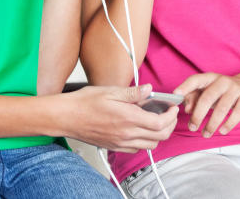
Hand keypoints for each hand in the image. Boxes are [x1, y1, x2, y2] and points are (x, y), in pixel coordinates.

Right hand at [61, 84, 177, 152]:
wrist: (66, 117)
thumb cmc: (85, 102)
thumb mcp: (111, 91)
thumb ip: (133, 93)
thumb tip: (150, 89)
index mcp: (128, 118)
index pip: (160, 123)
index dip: (171, 116)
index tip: (172, 108)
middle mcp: (126, 134)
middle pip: (159, 137)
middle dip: (169, 125)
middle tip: (169, 114)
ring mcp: (121, 142)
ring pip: (150, 145)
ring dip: (158, 134)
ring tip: (157, 120)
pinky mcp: (114, 147)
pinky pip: (137, 148)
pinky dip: (145, 141)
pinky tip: (141, 128)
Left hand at [174, 73, 239, 137]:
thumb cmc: (223, 92)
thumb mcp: (208, 91)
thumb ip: (194, 98)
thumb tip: (186, 109)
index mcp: (210, 78)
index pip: (196, 79)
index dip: (185, 87)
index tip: (176, 95)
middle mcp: (223, 81)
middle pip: (207, 97)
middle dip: (198, 115)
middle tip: (193, 127)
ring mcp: (236, 88)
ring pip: (222, 108)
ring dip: (212, 124)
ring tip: (206, 133)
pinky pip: (237, 113)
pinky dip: (229, 124)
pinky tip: (222, 131)